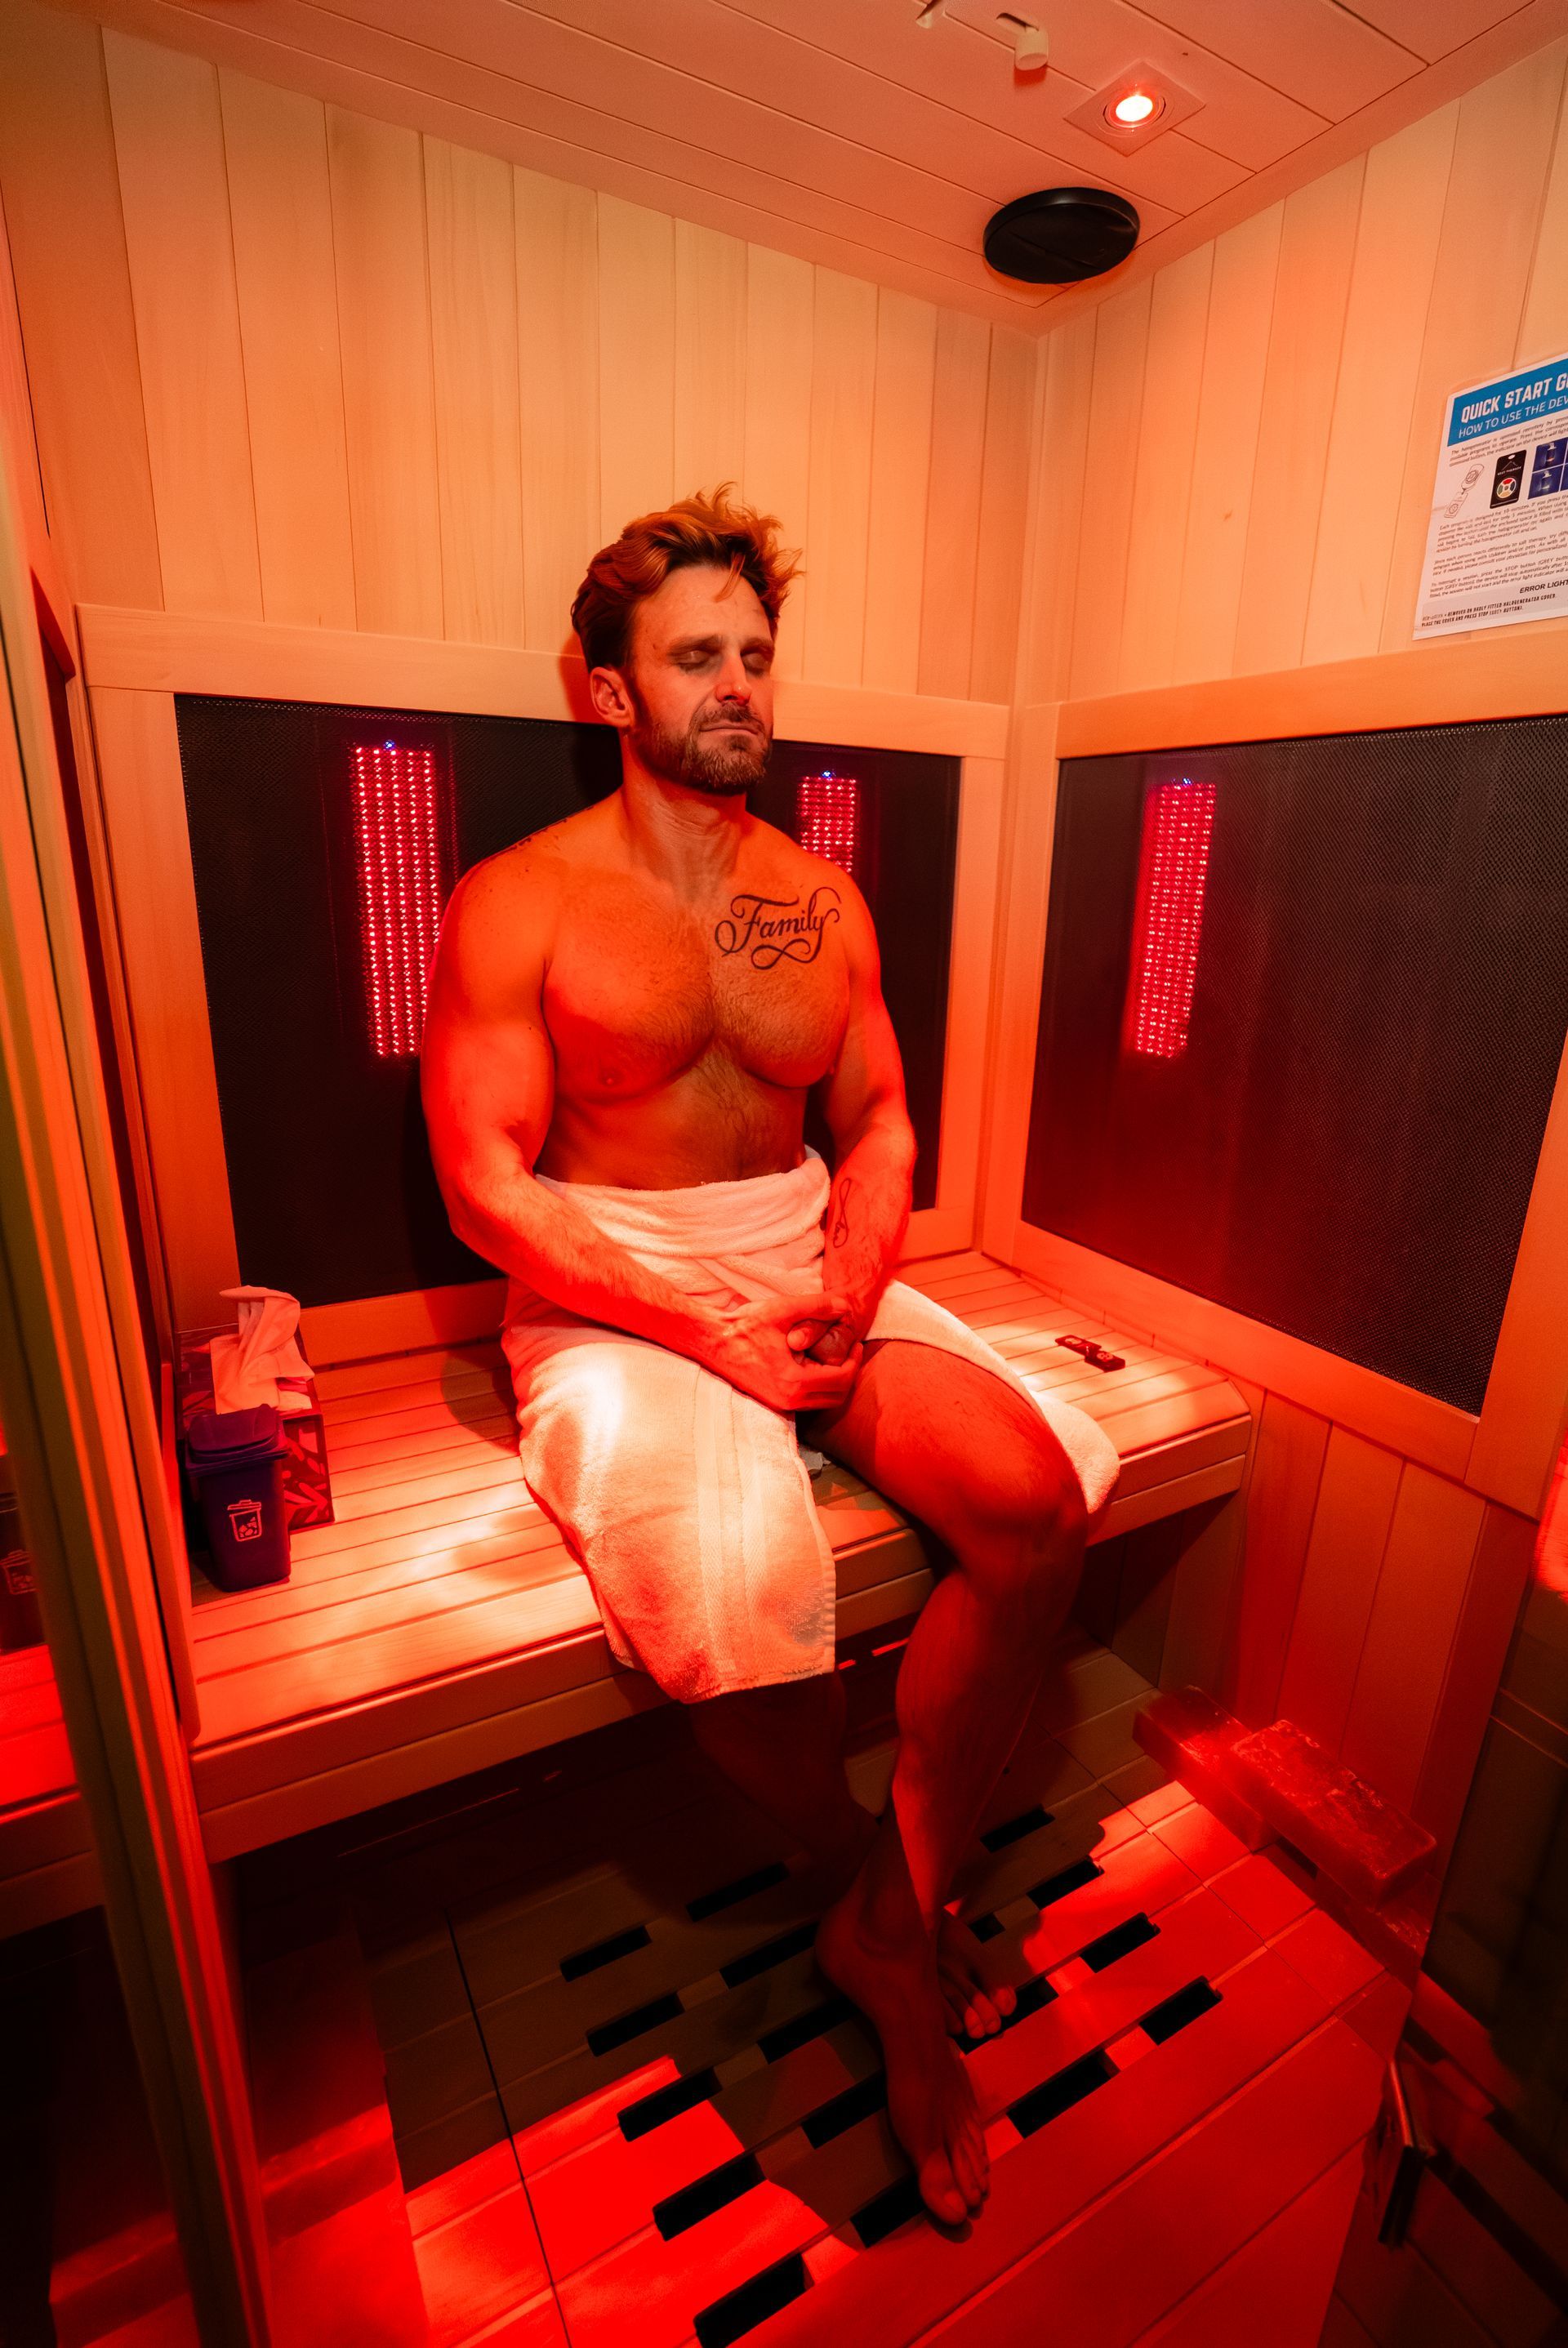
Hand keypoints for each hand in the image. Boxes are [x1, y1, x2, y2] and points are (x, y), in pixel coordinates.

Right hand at [703, 1291, 862, 1412]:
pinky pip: (806, 1401)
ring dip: (834, 1382)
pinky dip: (818, 1386)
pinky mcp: (771, 1401)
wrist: (710, 1341)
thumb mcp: (782, 1309)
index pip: (841, 1380)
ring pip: (822, 1402)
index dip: (854, 1362)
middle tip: (851, 1352)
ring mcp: (778, 1404)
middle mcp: (788, 1400)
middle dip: (849, 1374)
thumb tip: (846, 1305)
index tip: (856, 1344)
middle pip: (836, 1398)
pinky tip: (813, 1362)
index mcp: (793, 1381)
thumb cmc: (743, 1326)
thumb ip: (817, 1306)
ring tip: (835, 1356)